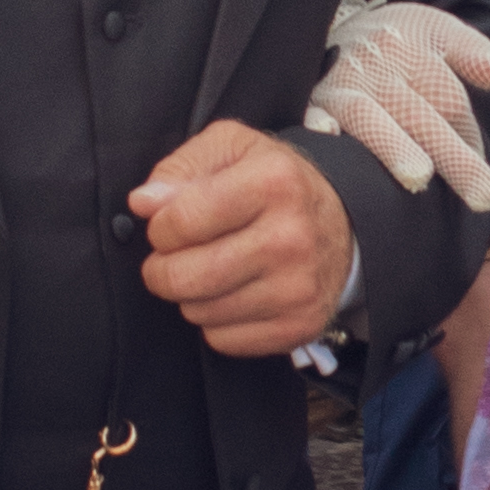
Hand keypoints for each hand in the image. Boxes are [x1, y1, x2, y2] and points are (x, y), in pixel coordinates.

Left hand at [134, 121, 354, 353]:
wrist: (346, 226)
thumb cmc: (277, 183)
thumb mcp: (231, 149)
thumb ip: (180, 168)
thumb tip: (143, 203)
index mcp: (274, 182)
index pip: (180, 221)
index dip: (159, 228)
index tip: (167, 226)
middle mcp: (291, 238)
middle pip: (184, 277)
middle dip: (161, 269)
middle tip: (172, 258)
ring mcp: (298, 288)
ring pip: (198, 312)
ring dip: (190, 296)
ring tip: (210, 272)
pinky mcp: (299, 326)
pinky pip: (222, 340)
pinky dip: (216, 322)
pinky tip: (234, 295)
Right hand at [301, 0, 489, 211]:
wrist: (334, 23)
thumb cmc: (396, 39)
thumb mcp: (438, 32)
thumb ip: (475, 55)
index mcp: (414, 51)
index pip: (449, 101)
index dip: (469, 141)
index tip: (487, 186)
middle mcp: (378, 68)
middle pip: (420, 115)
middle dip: (452, 157)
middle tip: (484, 196)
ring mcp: (341, 86)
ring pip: (369, 116)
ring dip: (392, 144)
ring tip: (418, 177)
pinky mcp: (309, 102)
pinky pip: (309, 114)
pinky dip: (316, 126)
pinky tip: (328, 137)